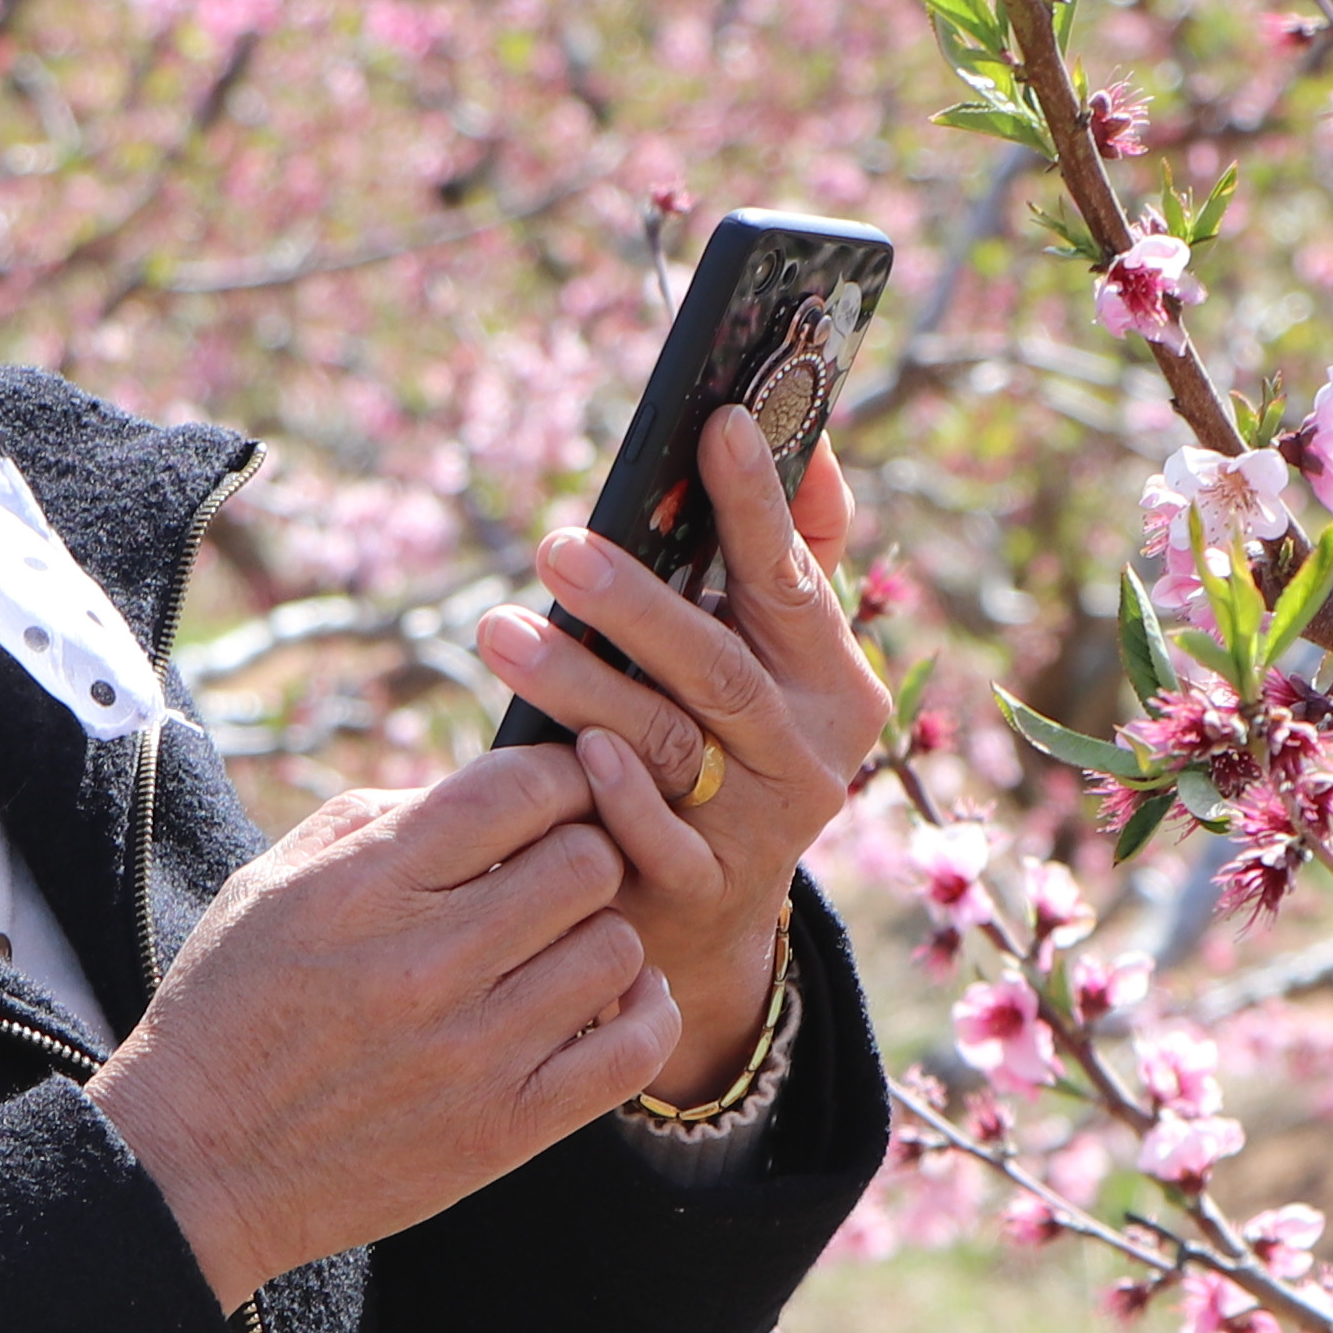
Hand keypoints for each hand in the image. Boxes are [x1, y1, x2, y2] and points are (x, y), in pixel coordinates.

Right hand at [92, 748, 674, 1309]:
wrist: (198, 1165)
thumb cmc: (232, 1011)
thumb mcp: (272, 885)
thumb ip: (376, 820)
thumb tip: (478, 788)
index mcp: (367, 886)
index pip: (520, 788)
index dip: (556, 778)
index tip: (549, 798)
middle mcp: (428, 961)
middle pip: (586, 859)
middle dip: (580, 853)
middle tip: (554, 878)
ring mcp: (473, 1050)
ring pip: (618, 946)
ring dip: (603, 936)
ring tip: (565, 947)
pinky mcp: (504, 1128)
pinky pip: (632, 1050)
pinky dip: (643, 1015)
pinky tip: (615, 1003)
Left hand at [471, 411, 893, 1108]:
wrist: (708, 912)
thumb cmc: (731, 743)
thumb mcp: (776, 661)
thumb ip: (792, 557)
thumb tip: (801, 433)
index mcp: (834, 680)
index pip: (794, 578)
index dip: (758, 503)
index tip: (716, 421)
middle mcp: (810, 753)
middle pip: (718, 666)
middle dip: (635, 605)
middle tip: (555, 548)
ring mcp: (759, 828)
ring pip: (668, 744)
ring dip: (581, 685)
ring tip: (499, 633)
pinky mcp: (702, 891)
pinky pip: (658, 843)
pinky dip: (616, 797)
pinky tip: (567, 753)